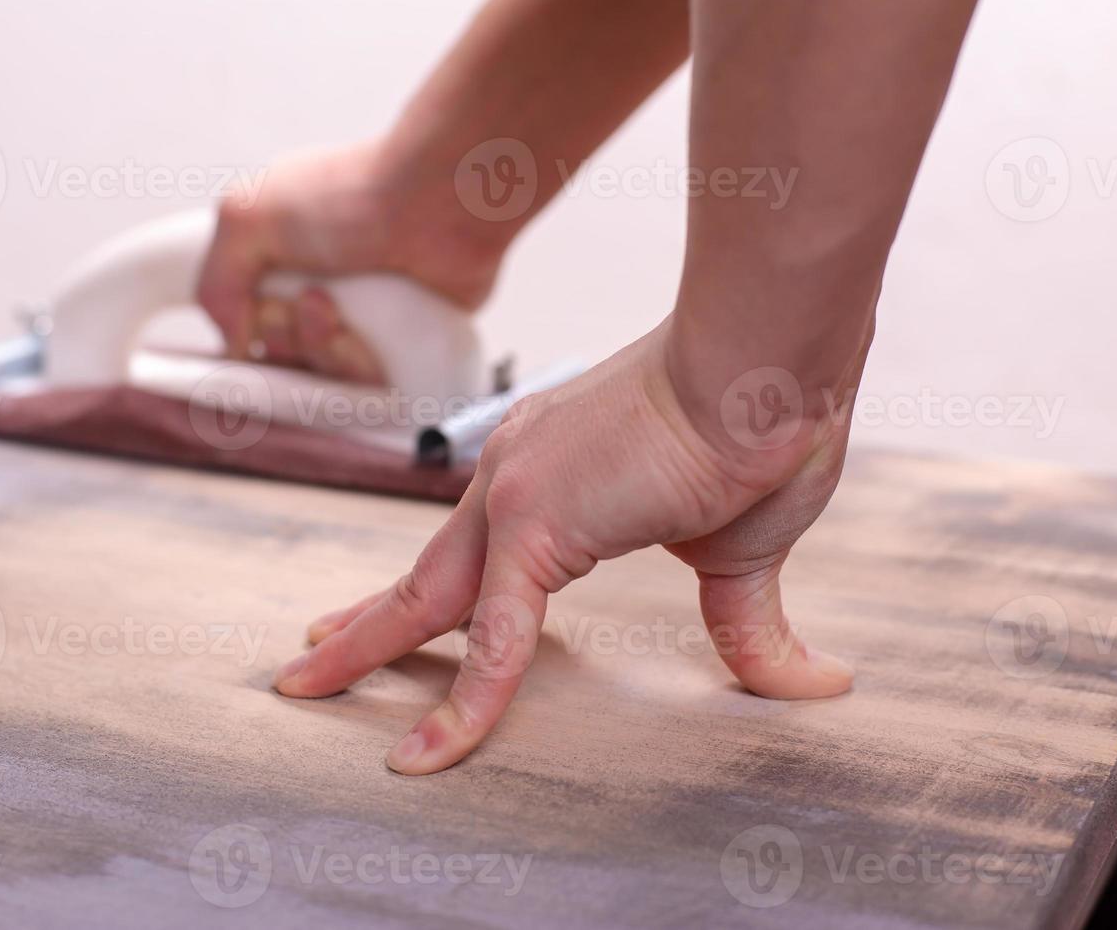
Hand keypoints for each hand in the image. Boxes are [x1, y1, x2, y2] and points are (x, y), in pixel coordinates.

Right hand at [196, 142, 504, 381]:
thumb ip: (215, 280)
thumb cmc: (349, 196)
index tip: (259, 314)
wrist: (439, 203)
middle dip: (287, 336)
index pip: (249, 322)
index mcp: (285, 257)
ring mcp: (365, 320)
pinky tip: (373, 336)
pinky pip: (368, 385)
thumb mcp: (249, 215)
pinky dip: (361, 366)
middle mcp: (324, 289)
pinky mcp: (403, 346)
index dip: (248, 328)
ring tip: (337, 309)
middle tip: (313, 298)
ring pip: (322, 374)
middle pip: (283, 355)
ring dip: (321, 346)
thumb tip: (232, 341)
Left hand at [271, 319, 855, 774]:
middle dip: (368, 619)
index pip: (475, 543)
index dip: (431, 585)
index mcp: (555, 466)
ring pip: (428, 596)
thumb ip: (746, 620)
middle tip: (310, 653)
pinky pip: (495, 638)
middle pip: (428, 568)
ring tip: (303, 689)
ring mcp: (517, 492)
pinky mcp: (537, 522)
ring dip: (366, 646)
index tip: (379, 608)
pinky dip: (463, 703)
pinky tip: (425, 755)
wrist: (771, 362)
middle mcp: (519, 471)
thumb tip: (812, 681)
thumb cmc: (764, 426)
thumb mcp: (742, 546)